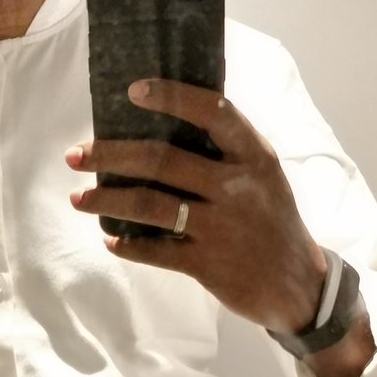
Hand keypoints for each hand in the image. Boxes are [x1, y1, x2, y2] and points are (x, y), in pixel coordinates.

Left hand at [65, 78, 327, 332]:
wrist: (301, 286)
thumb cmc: (273, 222)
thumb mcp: (265, 177)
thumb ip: (228, 151)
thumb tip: (169, 122)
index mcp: (254, 156)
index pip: (212, 111)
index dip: (171, 97)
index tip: (132, 90)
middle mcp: (237, 186)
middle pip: (161, 159)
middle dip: (110, 154)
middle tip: (75, 155)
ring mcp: (221, 226)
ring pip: (148, 204)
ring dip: (105, 200)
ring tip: (78, 198)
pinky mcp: (208, 264)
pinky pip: (155, 250)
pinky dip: (127, 245)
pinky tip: (111, 240)